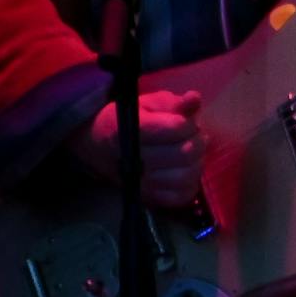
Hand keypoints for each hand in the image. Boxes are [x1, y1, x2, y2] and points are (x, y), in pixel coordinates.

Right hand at [66, 90, 205, 206]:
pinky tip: (186, 170)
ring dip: (196, 162)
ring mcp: (141, 183)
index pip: (176, 128)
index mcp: (134, 130)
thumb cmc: (128, 120)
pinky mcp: (147, 198)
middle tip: (193, 136)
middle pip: (184, 153)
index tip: (186, 121)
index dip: (188, 123)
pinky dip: (190, 184)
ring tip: (191, 152)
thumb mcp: (148, 104)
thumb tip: (194, 98)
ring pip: (185, 176)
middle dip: (197, 140)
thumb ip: (173, 103)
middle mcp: (136, 160)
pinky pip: (180, 197)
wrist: (98, 146)